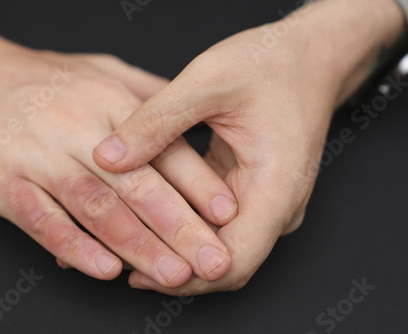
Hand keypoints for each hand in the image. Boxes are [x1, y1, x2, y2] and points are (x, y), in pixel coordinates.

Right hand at [0, 4, 237, 287]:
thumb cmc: (36, 76)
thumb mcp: (99, 69)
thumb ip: (145, 93)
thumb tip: (187, 115)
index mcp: (109, 103)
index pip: (163, 148)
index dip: (198, 183)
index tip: (227, 215)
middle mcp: (79, 129)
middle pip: (138, 184)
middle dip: (180, 227)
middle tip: (212, 260)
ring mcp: (40, 156)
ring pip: (97, 207)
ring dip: (138, 245)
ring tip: (172, 274)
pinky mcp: (4, 181)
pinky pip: (44, 220)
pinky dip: (75, 246)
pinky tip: (105, 269)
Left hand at [93, 0, 403, 293]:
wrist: (308, 57)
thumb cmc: (270, 63)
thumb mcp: (208, 81)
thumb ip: (157, 121)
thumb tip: (107, 159)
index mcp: (276, 187)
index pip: (233, 261)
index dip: (185, 277)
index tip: (137, 273)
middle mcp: (277, 206)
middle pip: (224, 263)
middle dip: (173, 267)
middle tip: (117, 260)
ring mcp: (266, 203)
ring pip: (219, 247)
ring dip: (175, 248)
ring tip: (125, 242)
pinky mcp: (251, 193)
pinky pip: (217, 223)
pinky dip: (184, 226)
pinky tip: (149, 215)